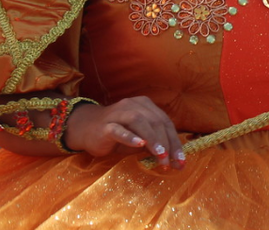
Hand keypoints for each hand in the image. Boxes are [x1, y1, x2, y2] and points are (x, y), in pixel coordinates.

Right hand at [63, 96, 185, 170]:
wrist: (86, 129)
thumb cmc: (117, 134)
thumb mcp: (139, 138)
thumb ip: (154, 144)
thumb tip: (174, 159)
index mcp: (145, 105)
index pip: (165, 122)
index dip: (175, 142)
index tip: (181, 161)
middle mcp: (133, 105)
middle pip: (155, 121)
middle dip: (166, 143)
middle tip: (171, 163)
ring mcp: (118, 113)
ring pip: (139, 122)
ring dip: (153, 139)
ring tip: (161, 155)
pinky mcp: (105, 125)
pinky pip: (119, 129)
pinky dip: (130, 136)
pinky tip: (139, 144)